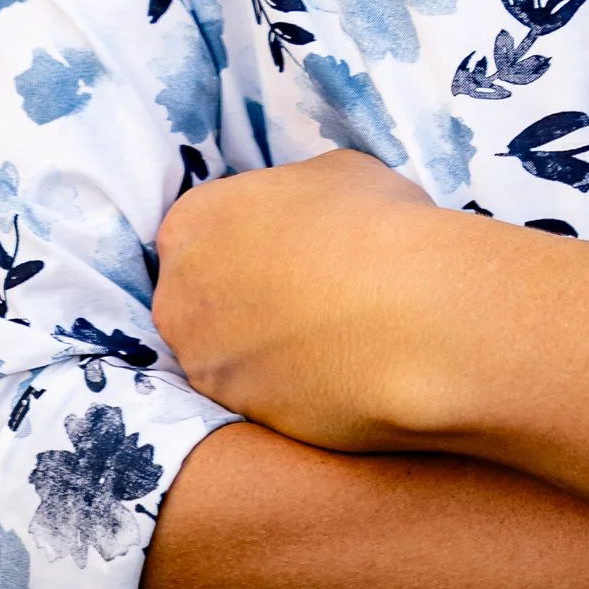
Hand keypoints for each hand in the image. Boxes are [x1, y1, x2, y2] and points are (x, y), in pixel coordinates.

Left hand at [152, 147, 460, 447]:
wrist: (410, 316)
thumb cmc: (374, 225)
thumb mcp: (335, 173)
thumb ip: (295, 194)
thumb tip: (303, 217)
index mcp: (191, 222)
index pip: (203, 229)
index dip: (250, 237)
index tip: (291, 247)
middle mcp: (178, 295)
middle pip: (201, 294)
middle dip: (244, 295)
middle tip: (307, 293)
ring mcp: (203, 362)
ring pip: (225, 351)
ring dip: (263, 346)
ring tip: (327, 336)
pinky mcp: (236, 415)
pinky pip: (257, 396)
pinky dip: (287, 387)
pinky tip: (335, 371)